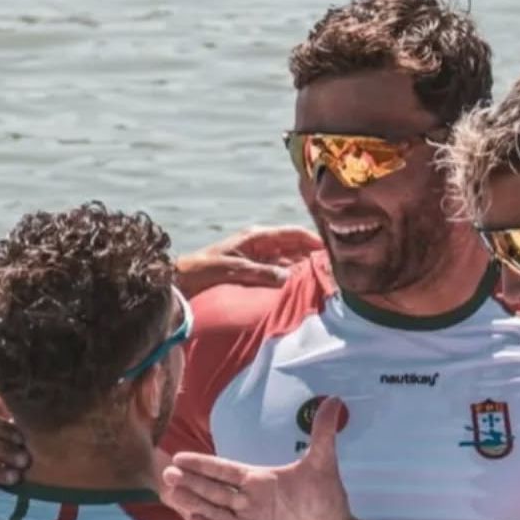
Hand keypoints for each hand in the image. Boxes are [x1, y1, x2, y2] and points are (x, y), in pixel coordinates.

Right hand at [162, 397, 349, 519]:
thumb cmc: (328, 503)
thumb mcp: (323, 467)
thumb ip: (322, 435)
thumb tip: (335, 399)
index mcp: (259, 482)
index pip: (225, 470)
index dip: (203, 464)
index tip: (179, 457)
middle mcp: (250, 503)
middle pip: (214, 491)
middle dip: (191, 482)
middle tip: (166, 474)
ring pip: (216, 512)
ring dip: (194, 503)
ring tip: (172, 494)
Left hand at [174, 225, 321, 295]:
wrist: (185, 280)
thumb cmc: (205, 269)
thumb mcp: (234, 269)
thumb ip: (261, 273)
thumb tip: (288, 278)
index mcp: (257, 236)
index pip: (293, 234)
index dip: (313, 239)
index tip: (331, 248)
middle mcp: (261, 245)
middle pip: (295, 246)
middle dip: (313, 254)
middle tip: (334, 266)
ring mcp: (259, 258)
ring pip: (290, 260)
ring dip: (305, 267)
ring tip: (323, 277)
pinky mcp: (256, 272)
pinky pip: (280, 273)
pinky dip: (292, 277)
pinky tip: (303, 285)